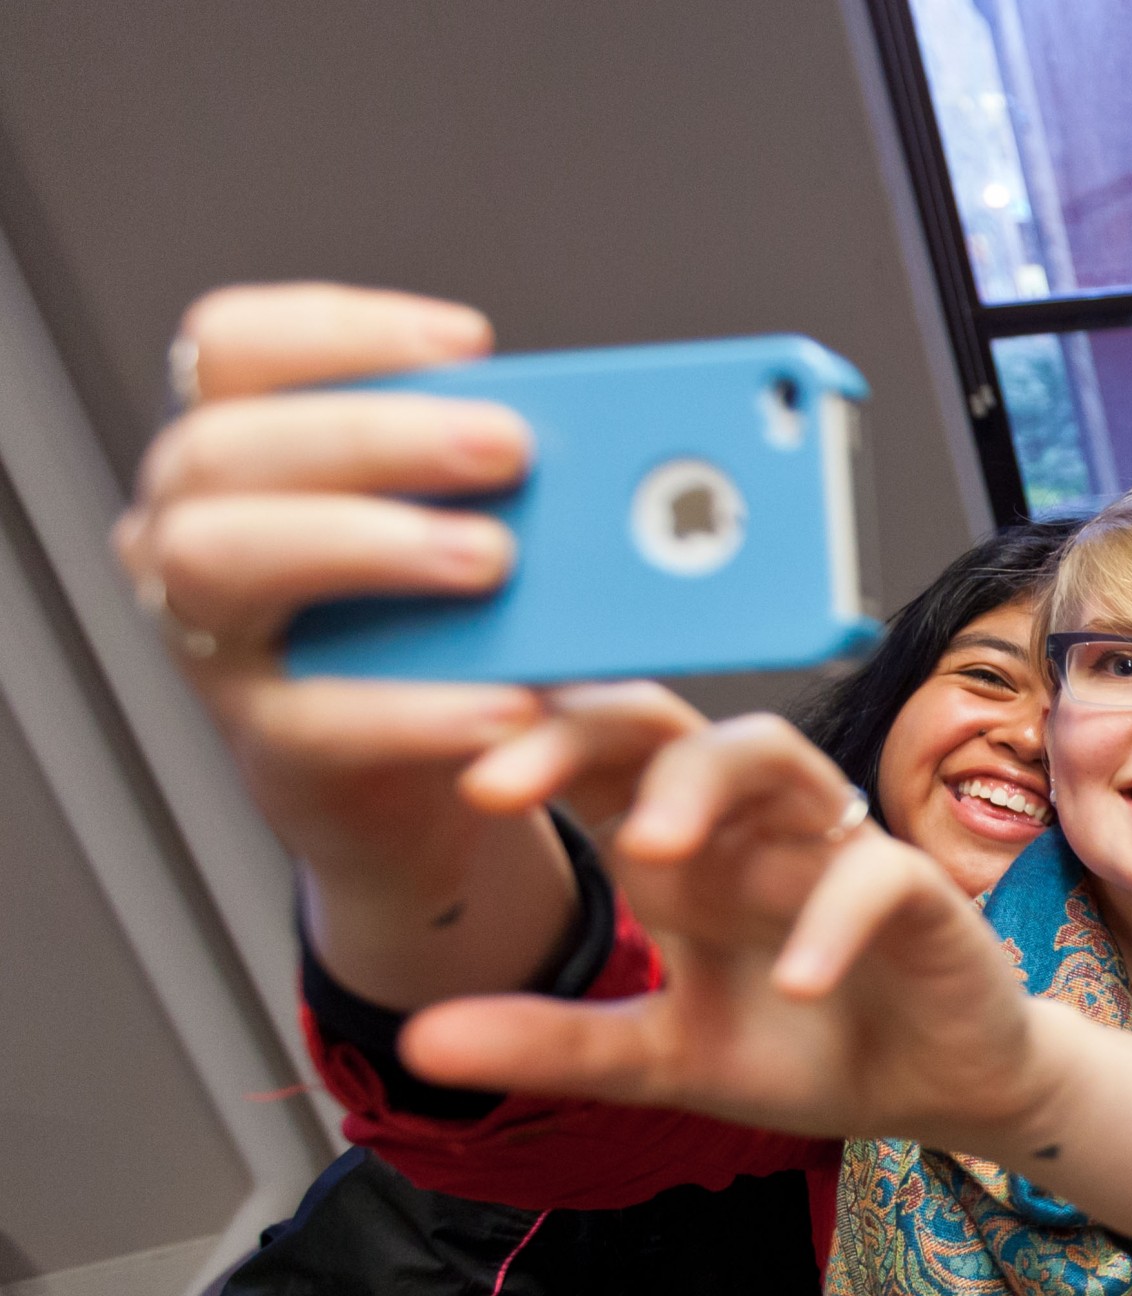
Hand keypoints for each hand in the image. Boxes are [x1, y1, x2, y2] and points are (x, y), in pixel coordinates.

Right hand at [112, 282, 577, 1007]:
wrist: (437, 783)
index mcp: (233, 453)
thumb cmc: (445, 628)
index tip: (471, 341)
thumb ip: (488, 479)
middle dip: (372, 436)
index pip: (233, 347)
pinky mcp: (268, 748)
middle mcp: (187, 532)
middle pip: (225, 448)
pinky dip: (419, 708)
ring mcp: (210, 642)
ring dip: (366, 545)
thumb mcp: (463, 534)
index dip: (339, 331)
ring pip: (226, 560)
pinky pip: (320, 719)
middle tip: (508, 447)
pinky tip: (511, 701)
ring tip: (493, 559)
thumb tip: (599, 435)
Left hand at [398, 713, 1131, 1233]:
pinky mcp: (921, 896)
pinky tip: (795, 982)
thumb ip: (554, 1045)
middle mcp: (750, 827)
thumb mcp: (661, 1059)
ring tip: (649, 854)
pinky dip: (833, 919)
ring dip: (702, 786)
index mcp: (680, 848)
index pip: (591, 756)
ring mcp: (834, 850)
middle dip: (580, 733)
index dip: (514, 746)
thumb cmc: (805, 1049)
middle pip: (665, 724)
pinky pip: (876, 877)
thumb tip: (413, 1045)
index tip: (426, 775)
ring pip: (771, 755)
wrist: (938, 1090)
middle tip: (495, 780)